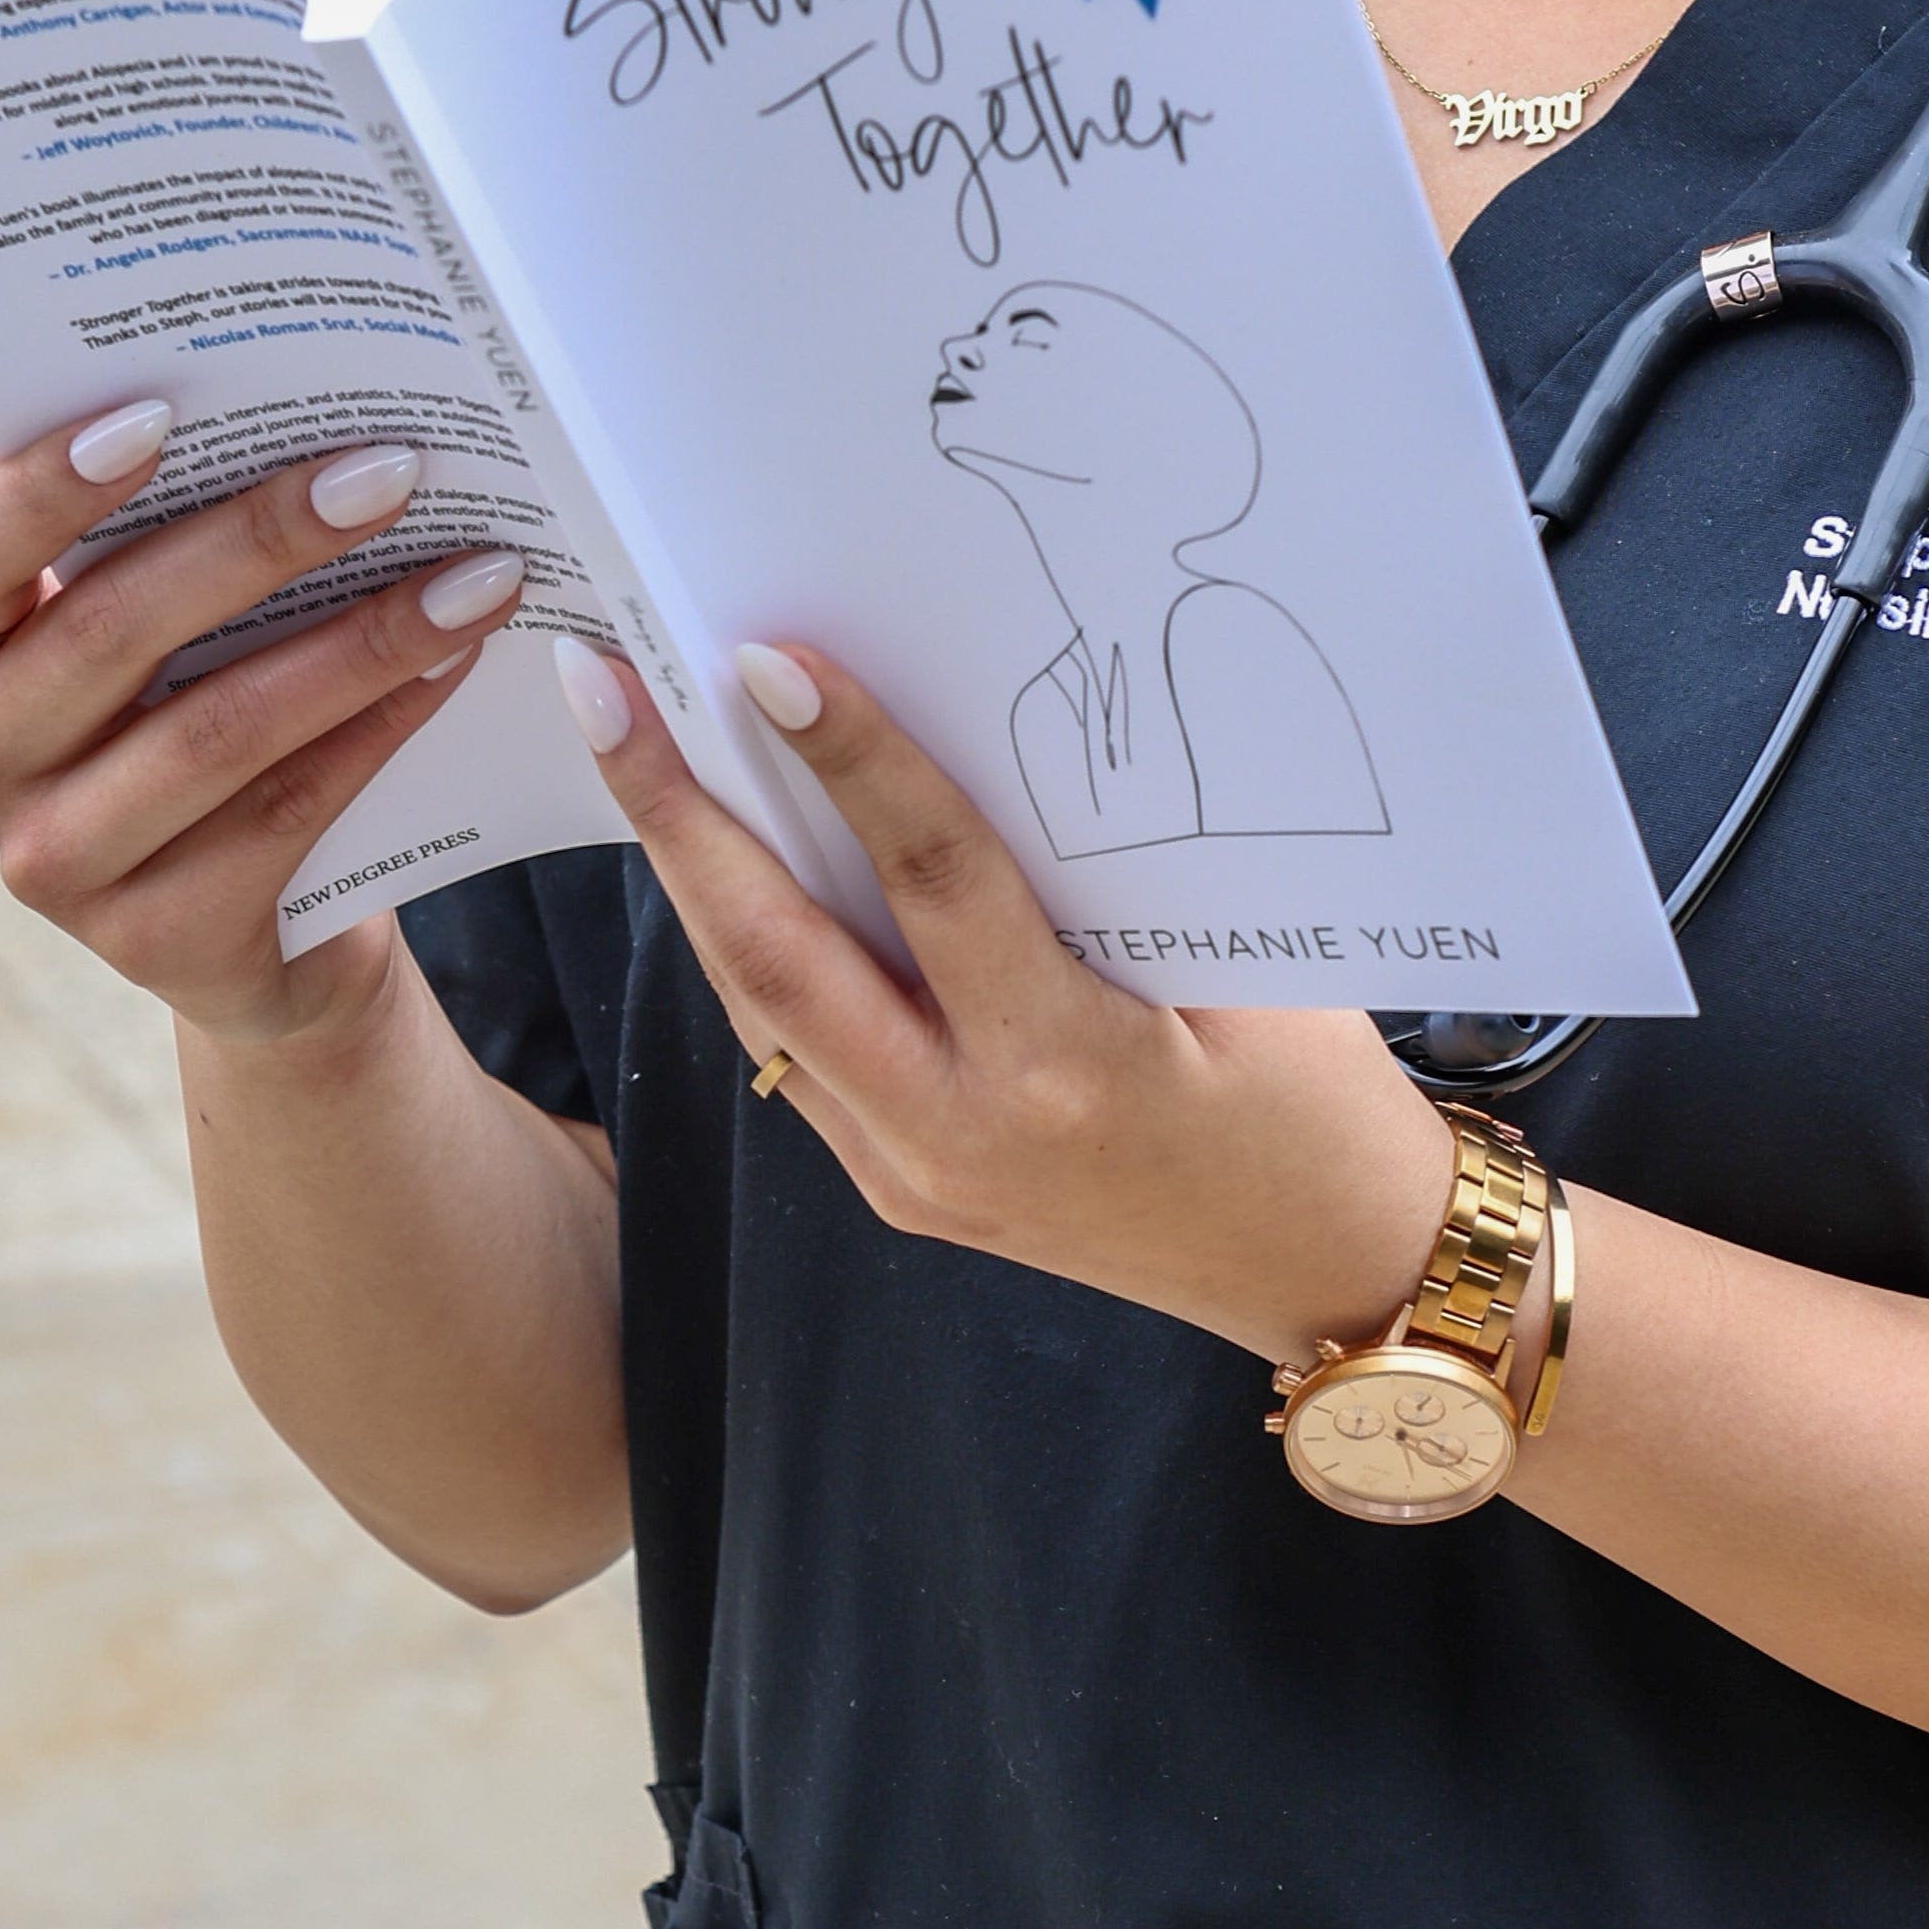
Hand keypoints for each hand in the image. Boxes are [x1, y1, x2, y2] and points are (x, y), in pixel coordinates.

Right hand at [0, 406, 531, 1049]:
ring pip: (214, 729)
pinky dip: (378, 729)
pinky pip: (283, 813)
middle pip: (111, 632)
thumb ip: (174, 542)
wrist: (273, 930)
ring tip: (472, 576)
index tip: (157, 414)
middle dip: (262, 539)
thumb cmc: (210, 718)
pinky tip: (452, 669)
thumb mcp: (168, 634)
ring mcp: (57, 863)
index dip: (38, 488)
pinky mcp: (157, 940)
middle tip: (388, 472)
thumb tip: (312, 421)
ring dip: (361, 642)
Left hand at [552, 632, 1456, 1364]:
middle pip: (778, 958)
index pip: (931, 883)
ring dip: (693, 877)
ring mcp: (917, 1176)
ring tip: (634, 748)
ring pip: (762, 1010)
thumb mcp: (1243, 967)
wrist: (1326, 1270)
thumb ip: (1107, 870)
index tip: (769, 658)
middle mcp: (962, 1132)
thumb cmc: (1312, 1103)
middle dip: (676, 817)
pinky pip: (802, 1054)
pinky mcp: (905, 1192)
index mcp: (1067, 1066)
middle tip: (602, 690)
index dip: (849, 762)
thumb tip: (983, 733)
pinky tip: (726, 862)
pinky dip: (756, 949)